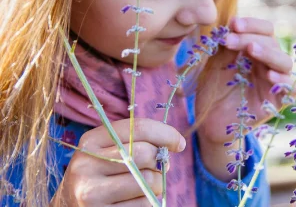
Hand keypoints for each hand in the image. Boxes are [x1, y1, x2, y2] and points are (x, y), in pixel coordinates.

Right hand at [51, 118, 185, 206]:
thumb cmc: (99, 175)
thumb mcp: (106, 151)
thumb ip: (135, 141)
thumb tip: (175, 143)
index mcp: (90, 142)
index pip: (138, 128)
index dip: (166, 133)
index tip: (179, 143)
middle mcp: (86, 166)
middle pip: (145, 154)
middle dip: (161, 160)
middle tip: (161, 166)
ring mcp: (90, 194)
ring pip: (148, 182)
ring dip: (158, 184)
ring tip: (147, 186)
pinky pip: (144, 205)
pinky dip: (149, 202)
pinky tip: (137, 201)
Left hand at [195, 16, 295, 145]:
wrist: (208, 124)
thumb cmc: (213, 92)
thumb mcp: (215, 65)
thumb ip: (226, 48)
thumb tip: (232, 25)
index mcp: (256, 50)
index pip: (264, 30)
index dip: (252, 24)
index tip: (232, 23)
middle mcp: (268, 64)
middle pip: (272, 42)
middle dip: (251, 37)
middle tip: (230, 39)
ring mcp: (274, 82)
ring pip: (285, 62)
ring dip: (269, 53)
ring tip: (251, 51)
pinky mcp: (278, 102)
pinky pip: (291, 89)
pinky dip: (284, 81)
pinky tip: (269, 76)